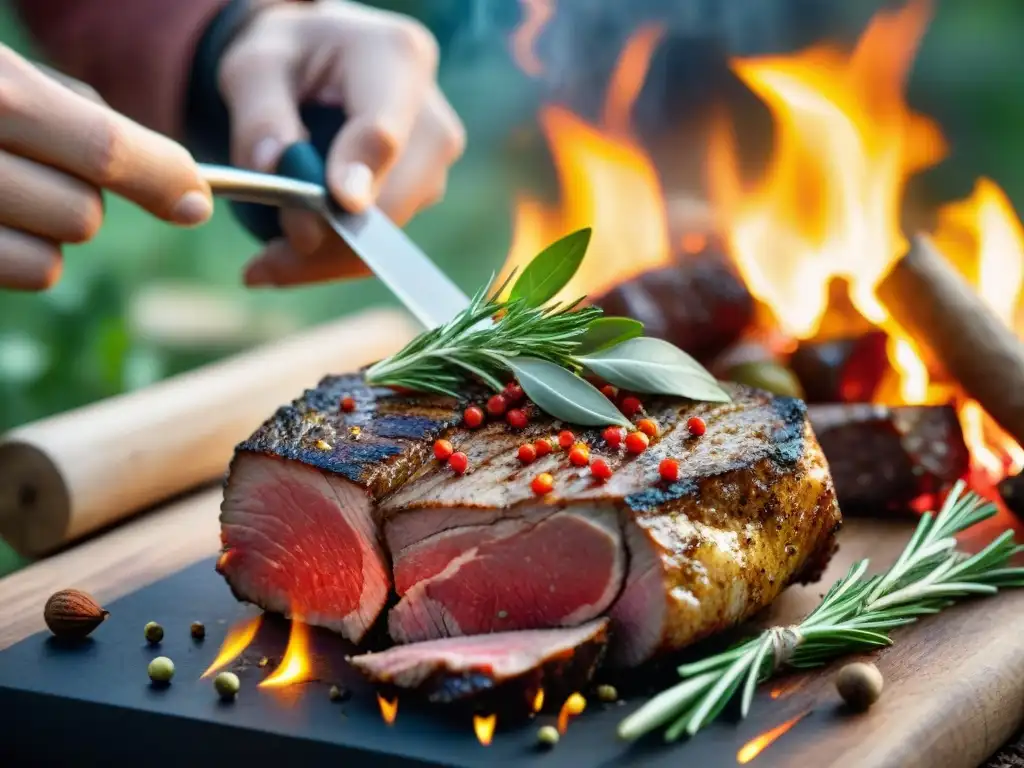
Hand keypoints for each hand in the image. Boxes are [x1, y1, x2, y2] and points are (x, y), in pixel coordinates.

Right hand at [0, 47, 212, 290]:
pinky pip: (14, 276)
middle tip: (35, 165)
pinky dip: (9, 256)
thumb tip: (183, 187)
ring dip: (42, 234)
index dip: (162, 178)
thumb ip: (84, 115)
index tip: (196, 201)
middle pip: (83, 217)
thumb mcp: (5, 74)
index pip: (105, 151)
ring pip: (49, 262)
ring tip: (0, 192)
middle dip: (81, 199)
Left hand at [218, 1, 465, 286]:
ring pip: (389, 233)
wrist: (322, 64)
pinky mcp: (422, 195)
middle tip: (261, 268)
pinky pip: (382, 245)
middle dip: (331, 240)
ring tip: (264, 265)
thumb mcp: (255, 66)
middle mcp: (431, 117)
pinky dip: (333, 262)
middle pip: (395, 197)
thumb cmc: (289, 61)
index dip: (364, 169)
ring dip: (325, 258)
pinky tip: (284, 263)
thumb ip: (261, 113)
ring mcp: (434, 163)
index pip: (384, 129)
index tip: (341, 202)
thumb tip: (272, 165)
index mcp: (395, 59)